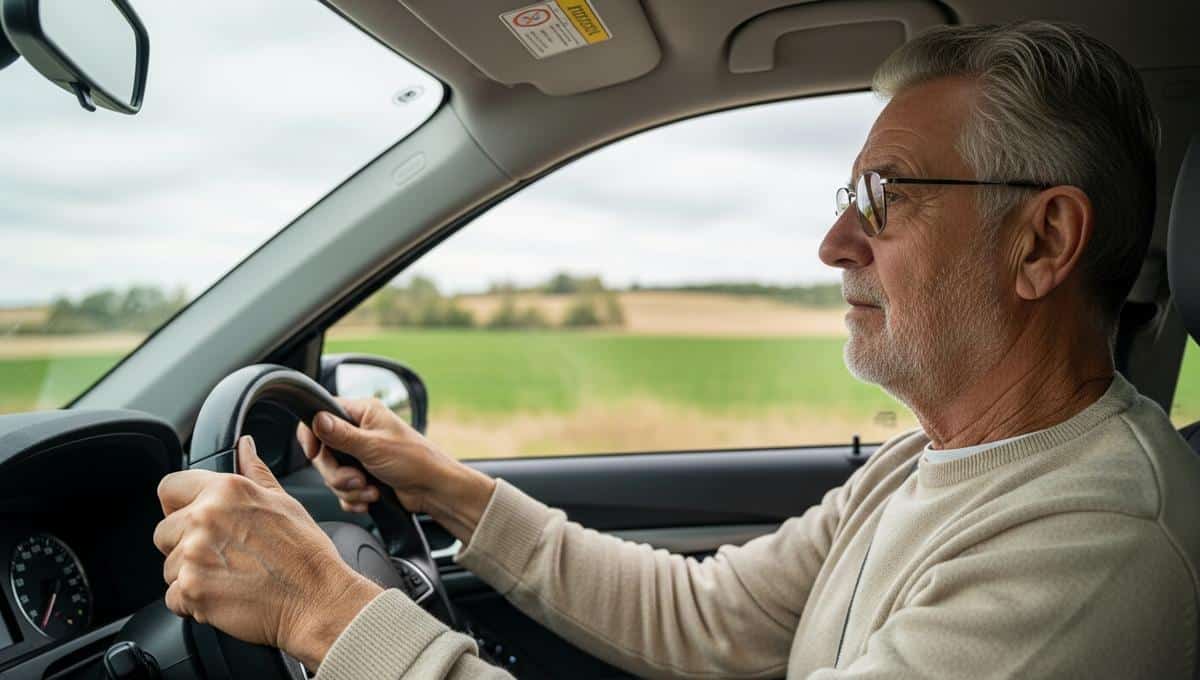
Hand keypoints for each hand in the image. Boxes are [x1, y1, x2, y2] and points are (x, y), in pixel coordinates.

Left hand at [154, 436, 381, 669]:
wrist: (317, 599)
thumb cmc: (306, 554)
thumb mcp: (283, 502)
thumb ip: (255, 472)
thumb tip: (244, 446)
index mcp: (226, 490)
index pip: (169, 487)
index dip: (177, 506)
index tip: (190, 519)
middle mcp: (205, 517)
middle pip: (164, 533)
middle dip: (184, 546)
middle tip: (222, 557)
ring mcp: (195, 554)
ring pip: (169, 567)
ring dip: (190, 576)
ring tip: (229, 578)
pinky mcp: (191, 590)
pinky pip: (174, 598)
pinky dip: (193, 603)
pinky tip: (224, 596)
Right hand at [296, 398, 494, 543]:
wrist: (434, 490)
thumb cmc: (415, 460)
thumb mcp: (374, 446)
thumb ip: (342, 435)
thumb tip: (317, 420)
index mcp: (362, 413)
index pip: (320, 415)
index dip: (312, 436)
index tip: (313, 454)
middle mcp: (358, 431)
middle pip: (323, 452)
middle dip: (337, 473)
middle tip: (357, 479)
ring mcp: (359, 455)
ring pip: (332, 474)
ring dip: (349, 488)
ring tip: (370, 490)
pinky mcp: (363, 477)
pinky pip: (342, 490)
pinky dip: (353, 499)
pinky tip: (370, 499)